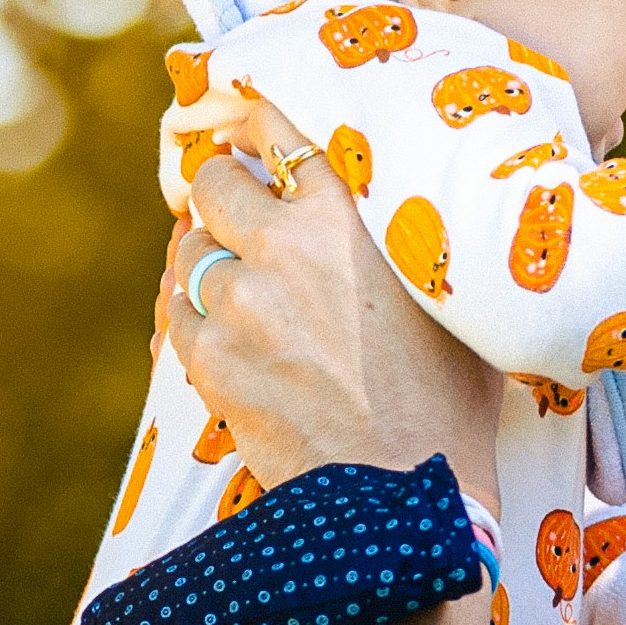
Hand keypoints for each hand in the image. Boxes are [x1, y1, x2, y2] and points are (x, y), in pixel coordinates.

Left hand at [166, 82, 499, 499]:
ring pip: (191, 256)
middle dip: (219, 196)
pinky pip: (179, 320)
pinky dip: (195, 326)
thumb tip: (395, 212)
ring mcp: (238, 302)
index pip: (280, 134)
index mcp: (348, 217)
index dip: (256, 127)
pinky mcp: (208, 357)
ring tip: (240, 297)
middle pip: (214, 184)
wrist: (403, 497)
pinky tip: (227, 345)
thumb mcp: (446, 298)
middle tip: (233, 217)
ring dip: (208, 268)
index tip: (246, 133)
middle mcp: (284, 246)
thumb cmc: (445, 403)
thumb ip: (399, 242)